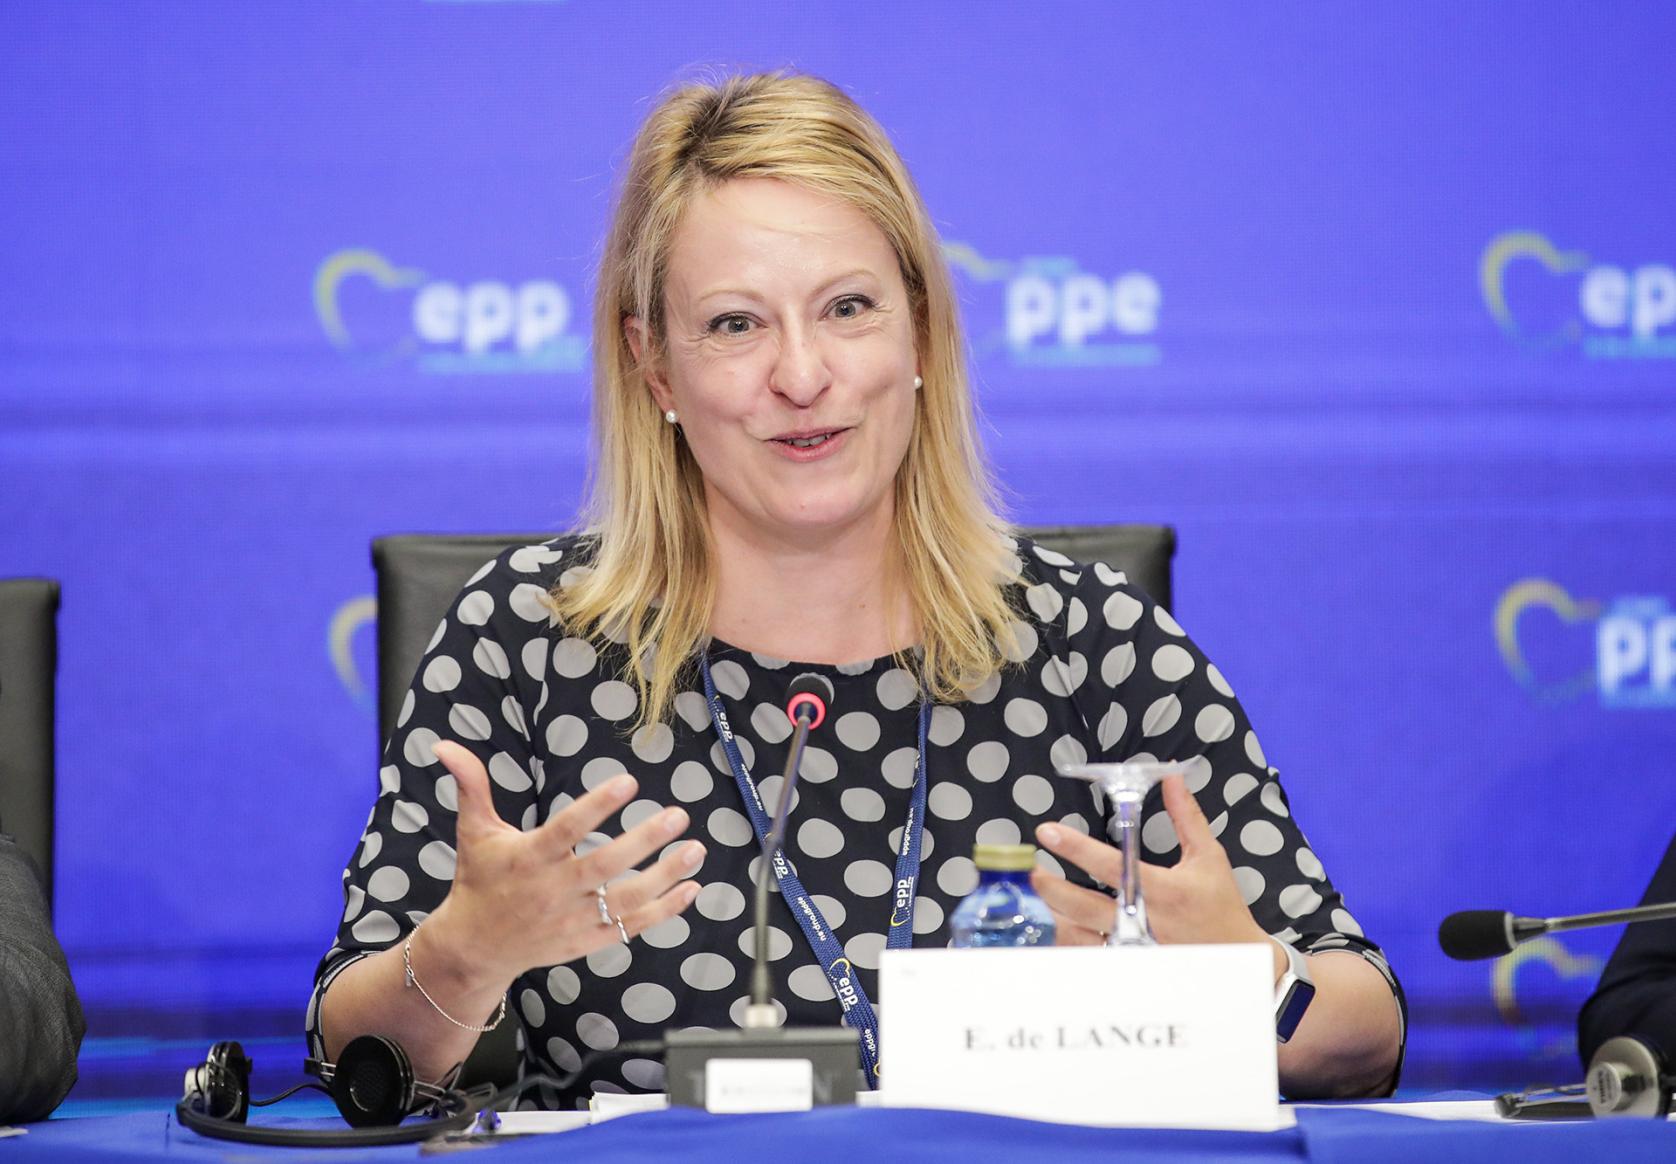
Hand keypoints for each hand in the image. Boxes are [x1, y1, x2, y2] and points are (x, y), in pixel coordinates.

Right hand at [423, 741, 705, 985]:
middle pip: (603, 866)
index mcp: (528, 858)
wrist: (474, 947)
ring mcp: (572, 920)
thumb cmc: (479, 879)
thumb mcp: (474, 831)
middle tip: (678, 815)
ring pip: (625, 900)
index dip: (597, 806)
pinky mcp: (586, 941)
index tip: (628, 782)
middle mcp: (552, 890)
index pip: (566, 829)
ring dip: (665, 876)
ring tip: (696, 849)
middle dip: (644, 841)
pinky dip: (663, 911)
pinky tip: (690, 888)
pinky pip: (630, 927)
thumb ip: (471, 786)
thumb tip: (445, 744)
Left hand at [1030, 774, 1273, 961]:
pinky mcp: (1133, 963)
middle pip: (1087, 907)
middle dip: (1053, 889)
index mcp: (1164, 890)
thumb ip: (1186, 815)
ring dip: (1056, 916)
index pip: (1112, 865)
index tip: (1049, 831)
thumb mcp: (1208, 856)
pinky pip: (1094, 954)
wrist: (1238, 956)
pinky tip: (1053, 926)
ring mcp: (1137, 946)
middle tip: (1028, 870)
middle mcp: (1146, 921)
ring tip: (1031, 896)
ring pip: (1085, 936)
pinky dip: (1072, 941)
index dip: (1077, 848)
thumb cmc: (1221, 904)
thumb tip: (1172, 778)